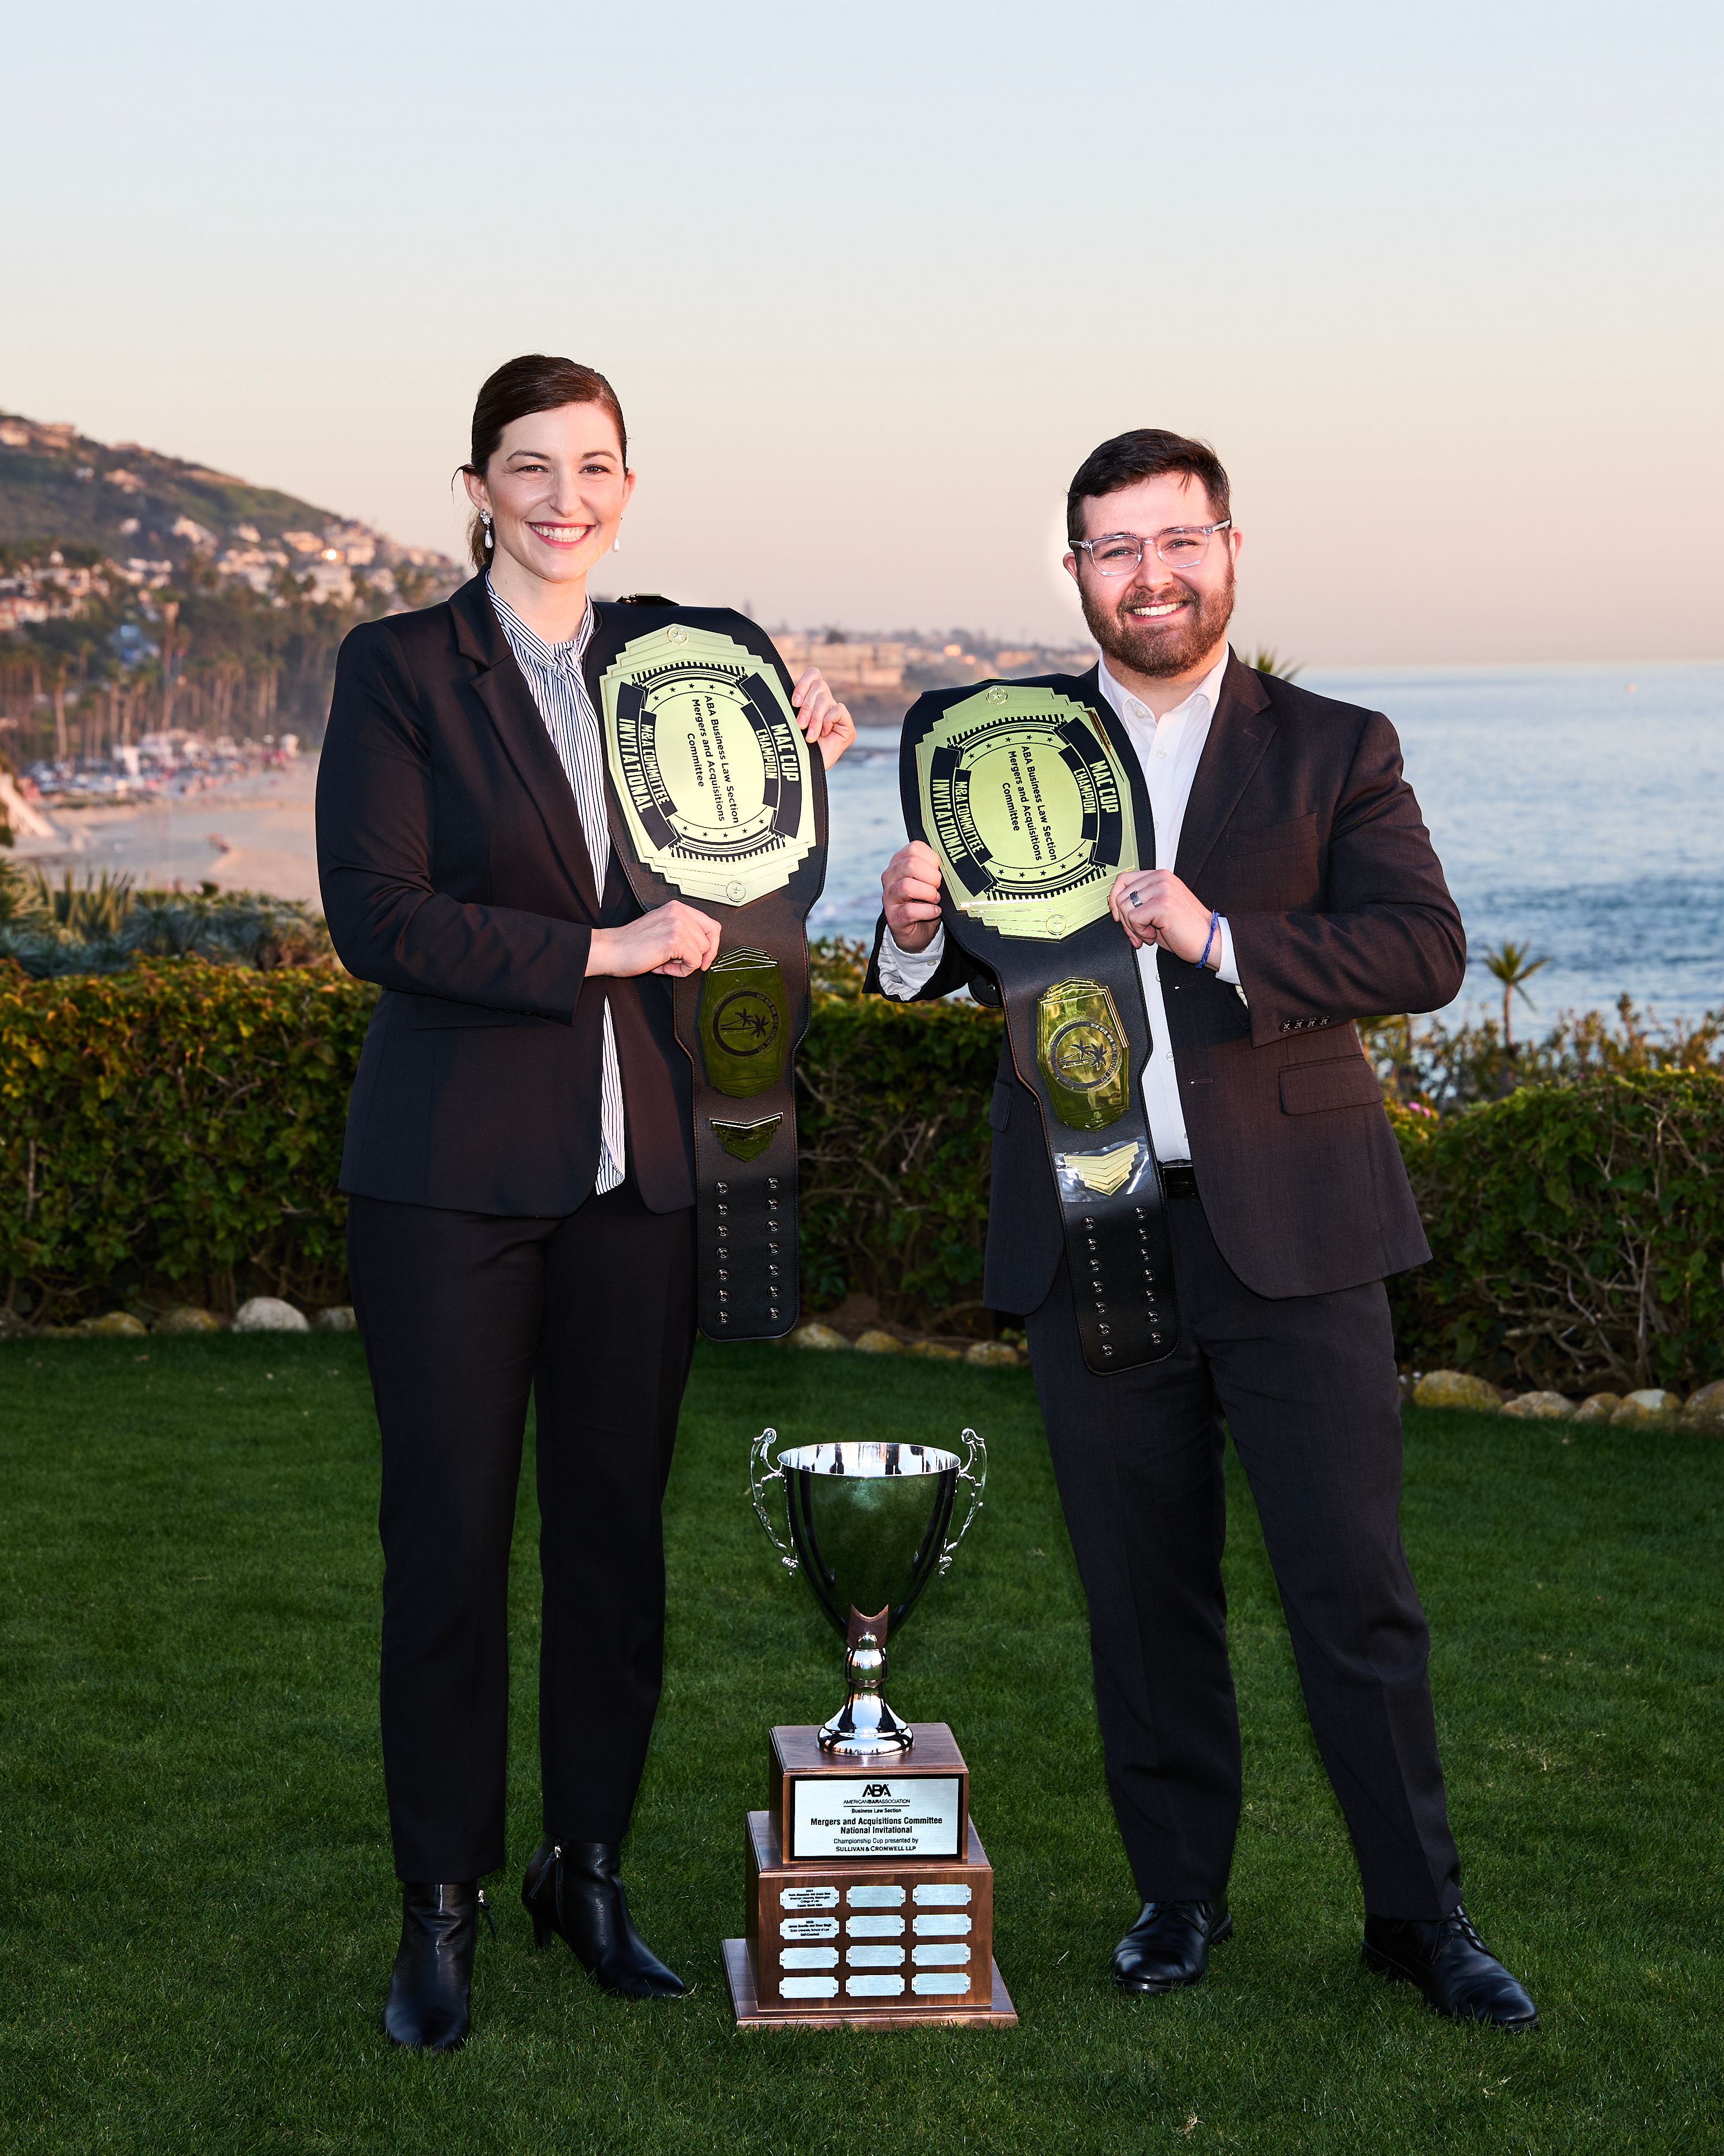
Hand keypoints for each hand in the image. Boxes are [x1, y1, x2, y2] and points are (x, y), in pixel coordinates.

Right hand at [588, 901, 721, 979]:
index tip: (703, 958)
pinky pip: (694, 962)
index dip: (711, 945)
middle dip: (696, 957)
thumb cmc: (631, 945)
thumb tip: (705, 950)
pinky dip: (681, 971)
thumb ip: (683, 933)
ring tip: (665, 963)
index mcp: (677, 908)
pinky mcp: (674, 940)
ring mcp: (677, 925)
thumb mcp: (662, 930)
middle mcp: (679, 912)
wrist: (610, 950)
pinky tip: (664, 967)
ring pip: (702, 952)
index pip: (712, 926)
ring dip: (686, 964)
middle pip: (710, 941)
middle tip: (678, 963)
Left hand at [791, 668, 856, 769]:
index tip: (793, 702)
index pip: (813, 674)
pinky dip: (829, 720)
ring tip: (810, 735)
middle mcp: (823, 703)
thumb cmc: (795, 749)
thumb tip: (786, 693)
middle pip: (819, 686)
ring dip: (815, 718)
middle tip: (800, 725)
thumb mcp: (789, 724)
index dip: (804, 683)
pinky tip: (824, 733)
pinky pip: (838, 710)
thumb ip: (792, 706)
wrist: (805, 771)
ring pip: (826, 699)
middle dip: (807, 707)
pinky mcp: (846, 724)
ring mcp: (835, 713)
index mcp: (810, 698)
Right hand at [882, 839, 943, 952]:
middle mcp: (890, 876)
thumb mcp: (929, 880)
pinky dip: (928, 911)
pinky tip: (935, 911)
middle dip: (932, 876)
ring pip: (907, 886)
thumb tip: (952, 863)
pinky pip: (910, 910)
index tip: (938, 870)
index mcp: (899, 861)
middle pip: (910, 864)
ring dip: (929, 893)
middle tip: (938, 886)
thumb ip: (935, 868)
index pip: (914, 848)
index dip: (932, 859)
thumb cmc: (925, 900)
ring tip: (936, 899)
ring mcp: (889, 897)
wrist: (917, 930)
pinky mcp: (893, 916)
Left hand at [1109, 869, 1215, 963]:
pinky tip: (1154, 934)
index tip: (1118, 915)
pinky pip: (1133, 918)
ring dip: (1132, 928)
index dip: (1114, 900)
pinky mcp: (1163, 904)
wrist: (1207, 941)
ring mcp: (1163, 889)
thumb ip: (1140, 901)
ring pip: (1124, 907)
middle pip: (1120, 895)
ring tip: (1148, 933)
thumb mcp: (1158, 909)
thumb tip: (1115, 906)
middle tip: (1138, 932)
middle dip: (1124, 920)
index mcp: (1160, 876)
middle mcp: (1161, 878)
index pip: (1123, 879)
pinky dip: (1140, 932)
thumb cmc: (1185, 929)